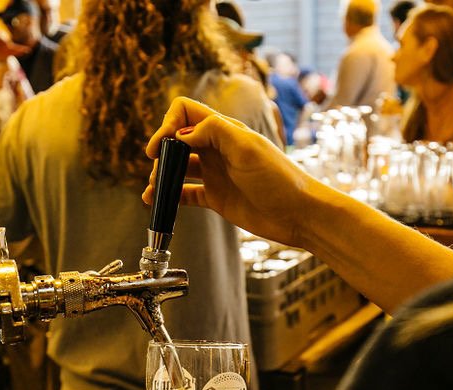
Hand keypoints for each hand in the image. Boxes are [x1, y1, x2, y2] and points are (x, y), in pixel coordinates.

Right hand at [142, 97, 316, 248]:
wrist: (299, 214)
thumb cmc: (279, 179)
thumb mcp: (247, 147)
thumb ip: (214, 131)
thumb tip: (181, 135)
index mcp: (224, 131)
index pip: (185, 112)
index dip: (167, 125)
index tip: (160, 147)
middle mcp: (217, 149)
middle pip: (176, 141)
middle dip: (161, 154)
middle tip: (157, 173)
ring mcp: (215, 173)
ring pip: (178, 168)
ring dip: (161, 177)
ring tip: (153, 192)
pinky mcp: (216, 197)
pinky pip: (186, 194)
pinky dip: (169, 197)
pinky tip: (157, 203)